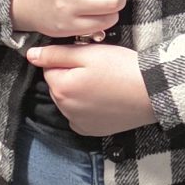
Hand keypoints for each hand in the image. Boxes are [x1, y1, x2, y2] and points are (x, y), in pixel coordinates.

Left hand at [24, 41, 154, 136]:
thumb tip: (31, 55)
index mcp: (62, 88)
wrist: (152, 92)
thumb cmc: (122, 69)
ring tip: (104, 84)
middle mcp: (65, 110)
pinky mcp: (91, 130)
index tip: (88, 58)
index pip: (50, 67)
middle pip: (59, 85)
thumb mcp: (89, 53)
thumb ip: (57, 54)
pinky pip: (79, 116)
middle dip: (71, 76)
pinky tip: (105, 99)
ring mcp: (78, 123)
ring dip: (79, 91)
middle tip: (98, 69)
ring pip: (69, 100)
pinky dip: (87, 108)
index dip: (69, 59)